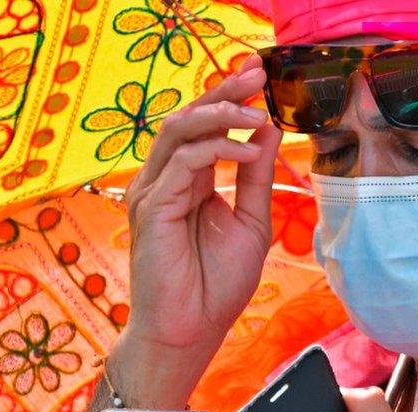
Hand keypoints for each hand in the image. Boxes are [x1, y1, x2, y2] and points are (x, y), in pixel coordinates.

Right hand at [115, 54, 282, 406]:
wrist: (193, 330)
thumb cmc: (217, 284)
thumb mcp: (250, 221)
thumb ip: (255, 175)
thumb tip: (267, 128)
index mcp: (188, 181)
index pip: (204, 127)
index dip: (228, 99)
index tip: (260, 78)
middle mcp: (165, 180)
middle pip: (187, 118)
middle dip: (222, 93)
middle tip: (255, 75)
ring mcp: (152, 192)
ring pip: (178, 132)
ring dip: (218, 115)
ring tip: (255, 111)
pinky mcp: (150, 208)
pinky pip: (182, 164)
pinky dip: (216, 151)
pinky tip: (246, 152)